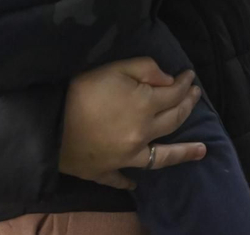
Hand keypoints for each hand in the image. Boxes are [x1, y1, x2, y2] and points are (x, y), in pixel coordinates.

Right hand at [57, 57, 205, 189]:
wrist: (47, 124)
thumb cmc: (80, 90)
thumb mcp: (114, 68)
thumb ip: (145, 69)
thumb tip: (169, 79)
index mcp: (145, 106)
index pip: (174, 93)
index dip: (185, 83)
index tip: (190, 76)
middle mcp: (142, 134)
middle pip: (173, 120)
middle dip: (188, 106)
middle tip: (196, 96)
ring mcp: (127, 157)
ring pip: (161, 157)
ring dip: (183, 152)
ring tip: (202, 151)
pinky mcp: (106, 171)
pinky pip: (123, 178)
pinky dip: (130, 179)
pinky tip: (136, 180)